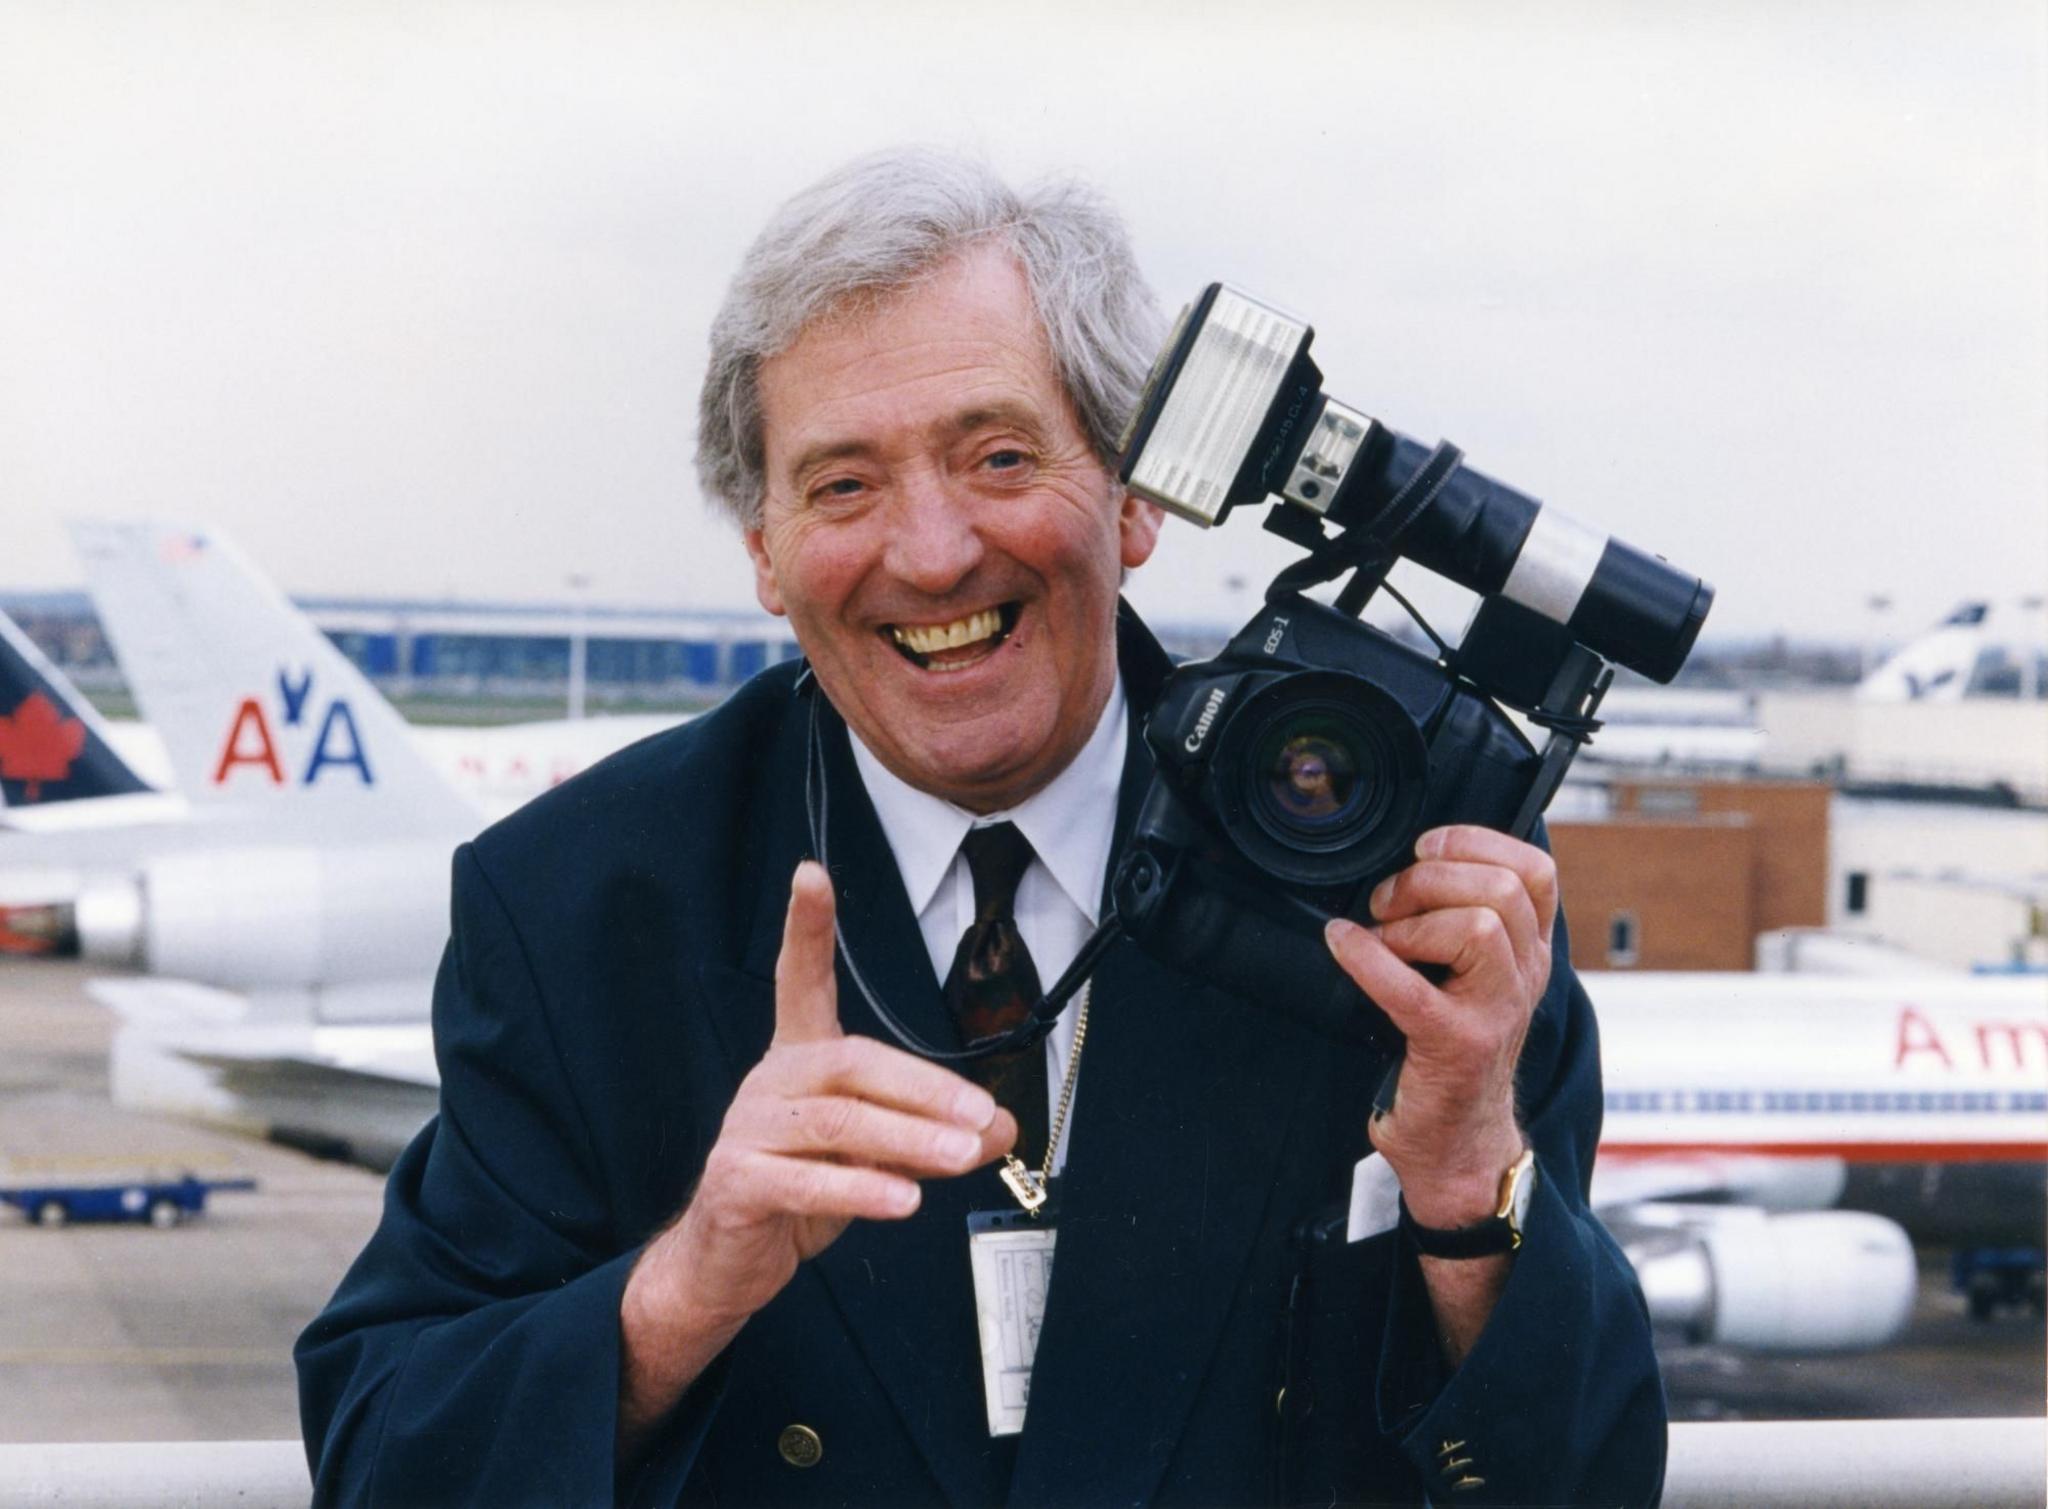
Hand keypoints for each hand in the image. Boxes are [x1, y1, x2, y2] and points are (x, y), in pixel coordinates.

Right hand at [620, 862, 1014, 1420]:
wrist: (725, 1263)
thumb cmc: (800, 1193)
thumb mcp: (878, 1158)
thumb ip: (934, 1134)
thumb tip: (1001, 1126)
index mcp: (799, 1059)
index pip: (798, 980)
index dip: (805, 927)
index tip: (811, 873)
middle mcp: (770, 1082)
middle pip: (852, 1062)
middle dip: (924, 1088)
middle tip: (983, 1116)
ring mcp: (747, 1130)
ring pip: (837, 1121)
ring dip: (908, 1139)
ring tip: (961, 1157)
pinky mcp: (736, 1183)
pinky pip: (804, 1179)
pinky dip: (860, 1189)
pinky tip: (904, 1200)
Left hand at [1324, 825, 1556, 1227]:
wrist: (1460, 1143)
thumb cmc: (1452, 1052)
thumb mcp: (1476, 981)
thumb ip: (1462, 924)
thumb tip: (1409, 865)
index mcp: (1530, 954)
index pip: (1536, 872)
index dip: (1479, 842)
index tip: (1426, 847)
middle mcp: (1524, 978)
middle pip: (1502, 890)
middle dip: (1431, 879)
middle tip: (1387, 902)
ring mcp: (1497, 1012)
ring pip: (1479, 928)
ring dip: (1414, 921)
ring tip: (1381, 937)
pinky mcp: (1457, 1046)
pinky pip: (1413, 988)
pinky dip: (1367, 958)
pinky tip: (1343, 946)